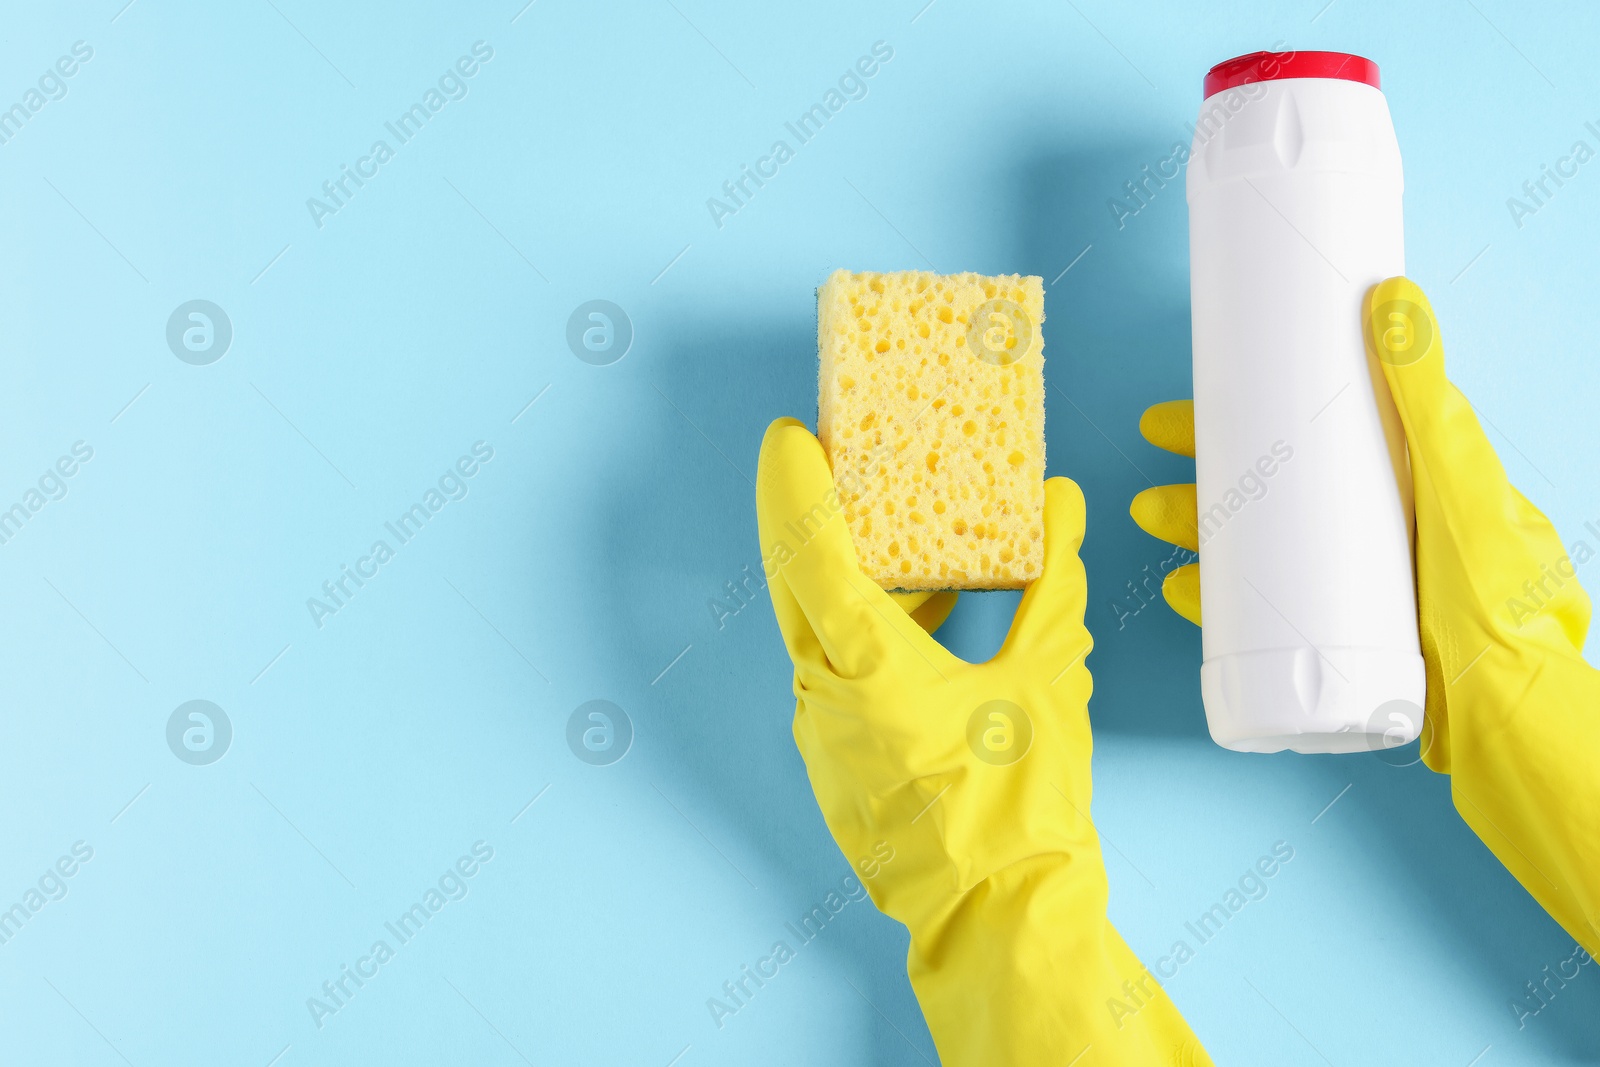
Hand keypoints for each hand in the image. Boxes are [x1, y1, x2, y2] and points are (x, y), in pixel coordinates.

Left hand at [757, 417, 1208, 1065]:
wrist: (1000, 921)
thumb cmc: (1022, 809)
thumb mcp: (1048, 680)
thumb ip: (1053, 582)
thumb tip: (1061, 504)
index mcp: (866, 667)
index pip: (809, 553)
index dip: (795, 486)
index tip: (788, 434)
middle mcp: (824, 697)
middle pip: (795, 585)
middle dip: (804, 517)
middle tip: (824, 462)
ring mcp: (823, 738)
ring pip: (816, 633)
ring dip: (847, 579)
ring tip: (900, 537)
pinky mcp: (839, 766)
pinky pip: (836, 676)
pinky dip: (866, 633)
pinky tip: (930, 621)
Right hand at [1129, 277, 1599, 950]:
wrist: (1501, 708)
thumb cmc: (1494, 597)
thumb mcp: (1458, 481)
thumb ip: (1425, 397)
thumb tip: (1391, 297)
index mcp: (1405, 475)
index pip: (1315, 422)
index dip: (1253, 405)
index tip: (1201, 390)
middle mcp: (1372, 521)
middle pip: (1273, 481)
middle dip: (1206, 465)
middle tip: (1154, 445)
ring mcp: (1347, 578)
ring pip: (1255, 541)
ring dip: (1196, 525)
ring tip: (1151, 518)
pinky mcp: (1330, 631)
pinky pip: (1257, 610)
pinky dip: (1217, 597)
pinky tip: (1184, 590)